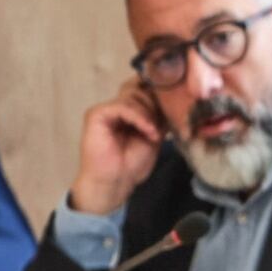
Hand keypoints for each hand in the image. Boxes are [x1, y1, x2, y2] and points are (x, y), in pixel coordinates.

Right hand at [70, 79, 166, 213]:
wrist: (115, 181)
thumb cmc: (132, 163)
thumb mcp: (155, 135)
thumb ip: (160, 117)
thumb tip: (175, 102)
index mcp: (130, 111)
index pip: (143, 89)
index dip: (158, 94)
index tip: (174, 104)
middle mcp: (117, 107)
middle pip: (139, 89)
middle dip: (155, 105)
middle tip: (161, 125)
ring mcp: (106, 110)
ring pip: (132, 97)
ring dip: (148, 115)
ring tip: (153, 133)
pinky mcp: (96, 115)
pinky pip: (121, 106)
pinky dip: (138, 117)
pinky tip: (147, 130)